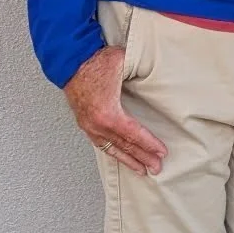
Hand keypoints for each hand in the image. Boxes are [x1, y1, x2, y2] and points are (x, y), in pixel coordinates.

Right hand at [64, 47, 166, 176]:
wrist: (71, 62)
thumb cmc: (97, 62)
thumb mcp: (124, 63)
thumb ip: (141, 70)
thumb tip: (159, 69)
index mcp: (108, 112)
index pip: (133, 134)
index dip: (148, 144)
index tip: (162, 152)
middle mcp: (97, 124)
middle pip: (124, 145)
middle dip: (142, 157)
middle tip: (157, 168)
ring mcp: (89, 125)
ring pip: (111, 148)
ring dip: (128, 160)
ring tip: (142, 170)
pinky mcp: (85, 123)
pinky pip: (101, 143)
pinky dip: (113, 152)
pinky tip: (121, 157)